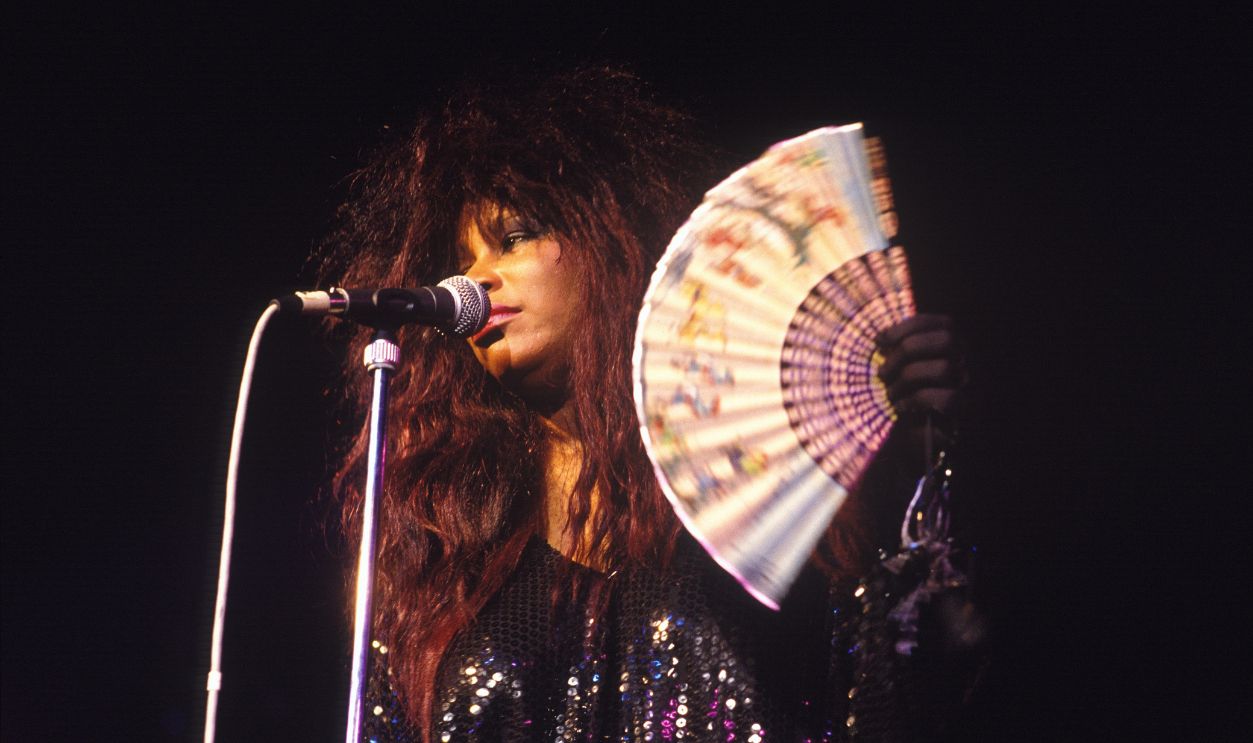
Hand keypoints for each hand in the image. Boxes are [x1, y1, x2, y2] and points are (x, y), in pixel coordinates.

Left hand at [876, 314, 965, 428]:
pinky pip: (948, 398)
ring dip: (908, 378)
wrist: (906, 438)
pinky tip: (900, 407)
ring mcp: (966, 386)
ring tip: (890, 392)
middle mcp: (963, 362)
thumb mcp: (894, 369)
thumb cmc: (898, 396)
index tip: (879, 340)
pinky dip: (917, 400)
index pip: (943, 323)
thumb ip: (894, 349)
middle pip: (947, 339)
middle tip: (883, 370)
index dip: (909, 326)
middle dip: (908, 349)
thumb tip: (880, 336)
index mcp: (950, 347)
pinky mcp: (961, 411)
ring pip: (945, 368)